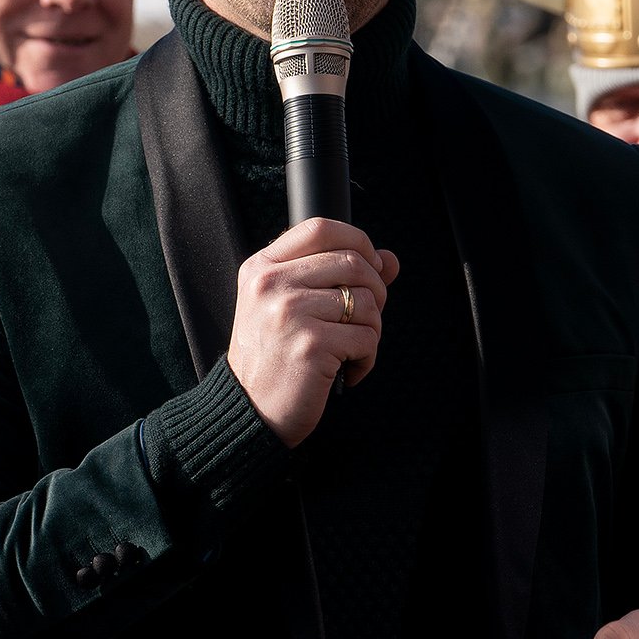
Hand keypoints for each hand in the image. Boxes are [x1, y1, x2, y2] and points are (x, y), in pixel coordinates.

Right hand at [228, 218, 398, 446]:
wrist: (249, 410)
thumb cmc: (272, 358)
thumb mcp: (290, 306)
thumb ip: (335, 276)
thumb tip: (389, 258)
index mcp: (262, 268)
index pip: (321, 228)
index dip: (357, 241)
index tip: (371, 266)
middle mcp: (271, 284)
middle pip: (352, 262)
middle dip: (375, 291)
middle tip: (364, 318)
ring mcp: (289, 313)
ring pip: (365, 302)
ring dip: (371, 330)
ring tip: (350, 349)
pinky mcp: (311, 345)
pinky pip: (366, 338)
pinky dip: (366, 358)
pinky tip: (347, 370)